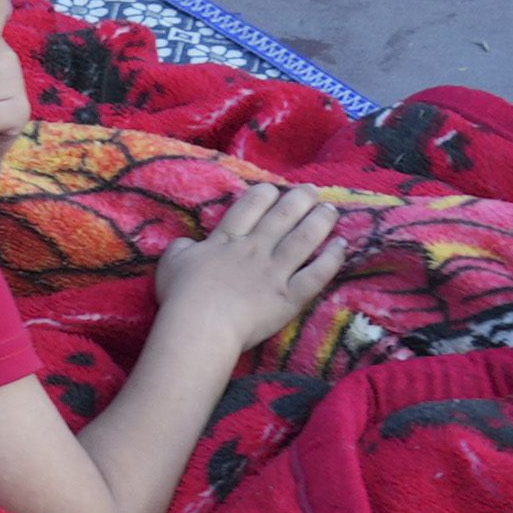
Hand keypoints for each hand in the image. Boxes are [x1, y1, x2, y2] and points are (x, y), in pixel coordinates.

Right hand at [150, 179, 364, 358]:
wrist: (201, 324)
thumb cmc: (181, 295)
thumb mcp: (172, 262)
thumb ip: (184, 248)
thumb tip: (191, 244)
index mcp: (227, 240)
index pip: (250, 207)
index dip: (265, 194)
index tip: (275, 188)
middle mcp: (255, 249)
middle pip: (282, 217)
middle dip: (299, 199)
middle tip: (312, 190)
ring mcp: (275, 272)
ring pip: (304, 239)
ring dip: (320, 221)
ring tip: (330, 209)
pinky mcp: (290, 297)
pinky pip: (316, 275)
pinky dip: (331, 259)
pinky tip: (341, 245)